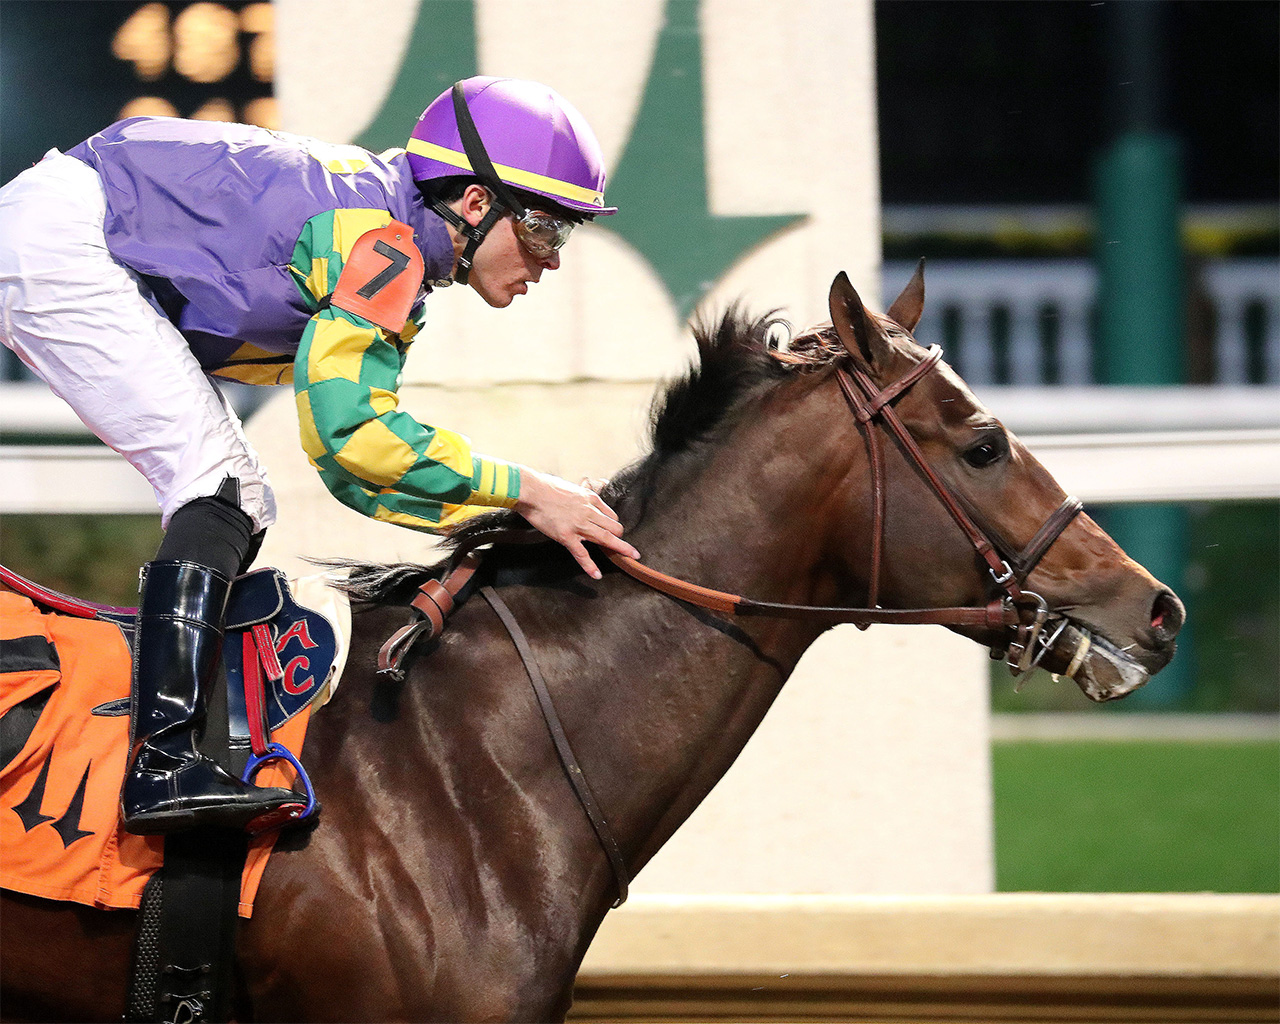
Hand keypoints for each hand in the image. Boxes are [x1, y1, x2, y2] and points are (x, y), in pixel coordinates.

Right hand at [514, 468, 639, 579]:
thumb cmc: (547, 487)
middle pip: (614, 527)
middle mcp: (589, 512)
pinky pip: (582, 554)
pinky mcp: (566, 536)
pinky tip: (597, 575)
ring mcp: (579, 525)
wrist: (532, 491)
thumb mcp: (572, 488)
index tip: (613, 532)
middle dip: (620, 537)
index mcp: (590, 499)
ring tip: (632, 556)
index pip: (611, 515)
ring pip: (606, 538)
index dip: (613, 525)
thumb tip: (585, 496)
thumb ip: (581, 494)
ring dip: (621, 548)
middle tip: (624, 546)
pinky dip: (590, 566)